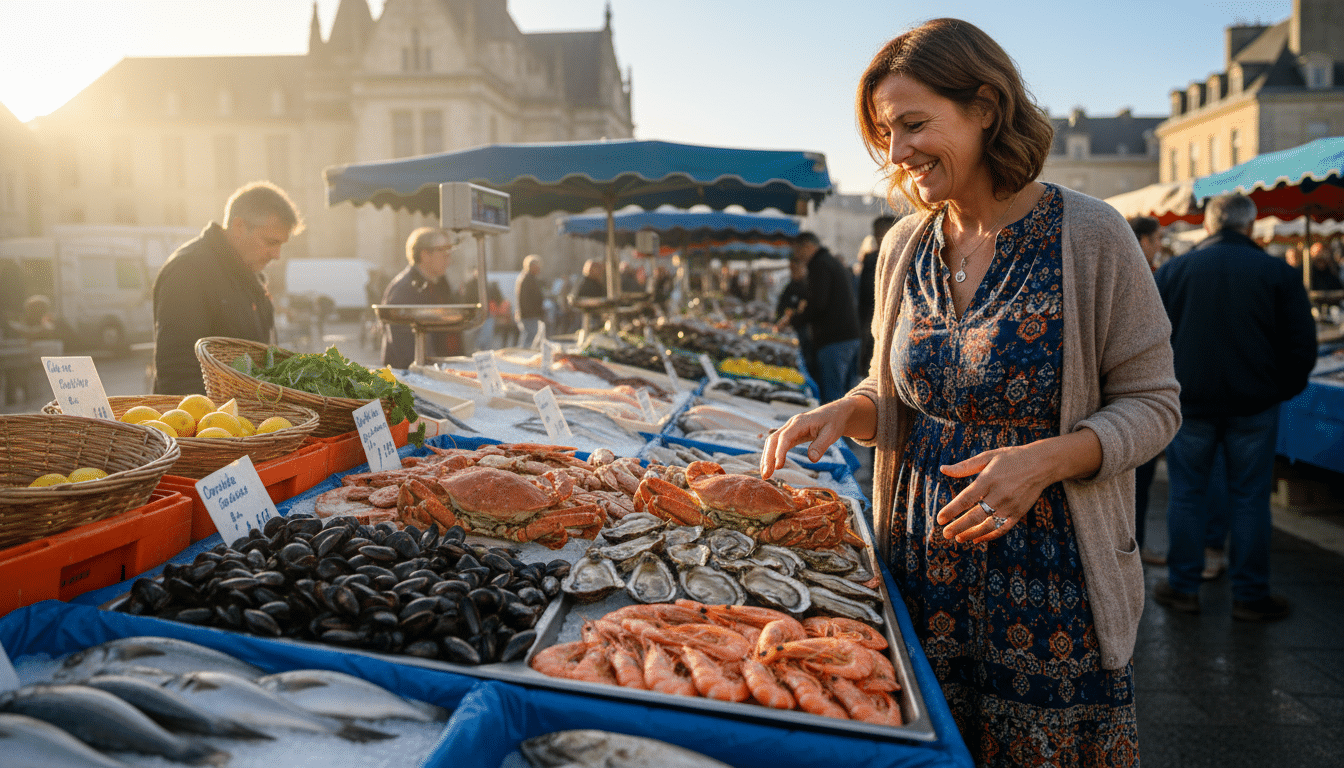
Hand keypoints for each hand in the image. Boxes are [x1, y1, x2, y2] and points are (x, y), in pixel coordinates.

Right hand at [760, 396, 870, 477]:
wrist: (834, 414)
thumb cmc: (833, 422)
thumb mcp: (831, 433)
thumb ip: (821, 445)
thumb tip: (812, 460)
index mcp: (799, 422)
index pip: (785, 437)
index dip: (780, 451)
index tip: (778, 466)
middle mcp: (791, 425)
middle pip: (773, 440)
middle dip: (767, 457)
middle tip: (765, 475)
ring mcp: (789, 429)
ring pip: (772, 442)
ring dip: (767, 458)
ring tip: (765, 475)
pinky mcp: (790, 435)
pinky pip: (777, 445)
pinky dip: (772, 455)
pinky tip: (770, 467)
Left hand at [935, 444, 1058, 543]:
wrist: (1041, 464)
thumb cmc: (1010, 458)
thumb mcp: (987, 456)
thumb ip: (964, 466)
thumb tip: (943, 469)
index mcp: (988, 479)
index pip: (966, 498)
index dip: (952, 510)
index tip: (940, 519)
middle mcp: (999, 494)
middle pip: (975, 516)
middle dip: (958, 527)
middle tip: (945, 534)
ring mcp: (1010, 506)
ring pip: (988, 525)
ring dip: (972, 534)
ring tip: (958, 538)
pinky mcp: (1018, 513)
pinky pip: (1002, 528)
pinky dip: (989, 536)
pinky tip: (977, 539)